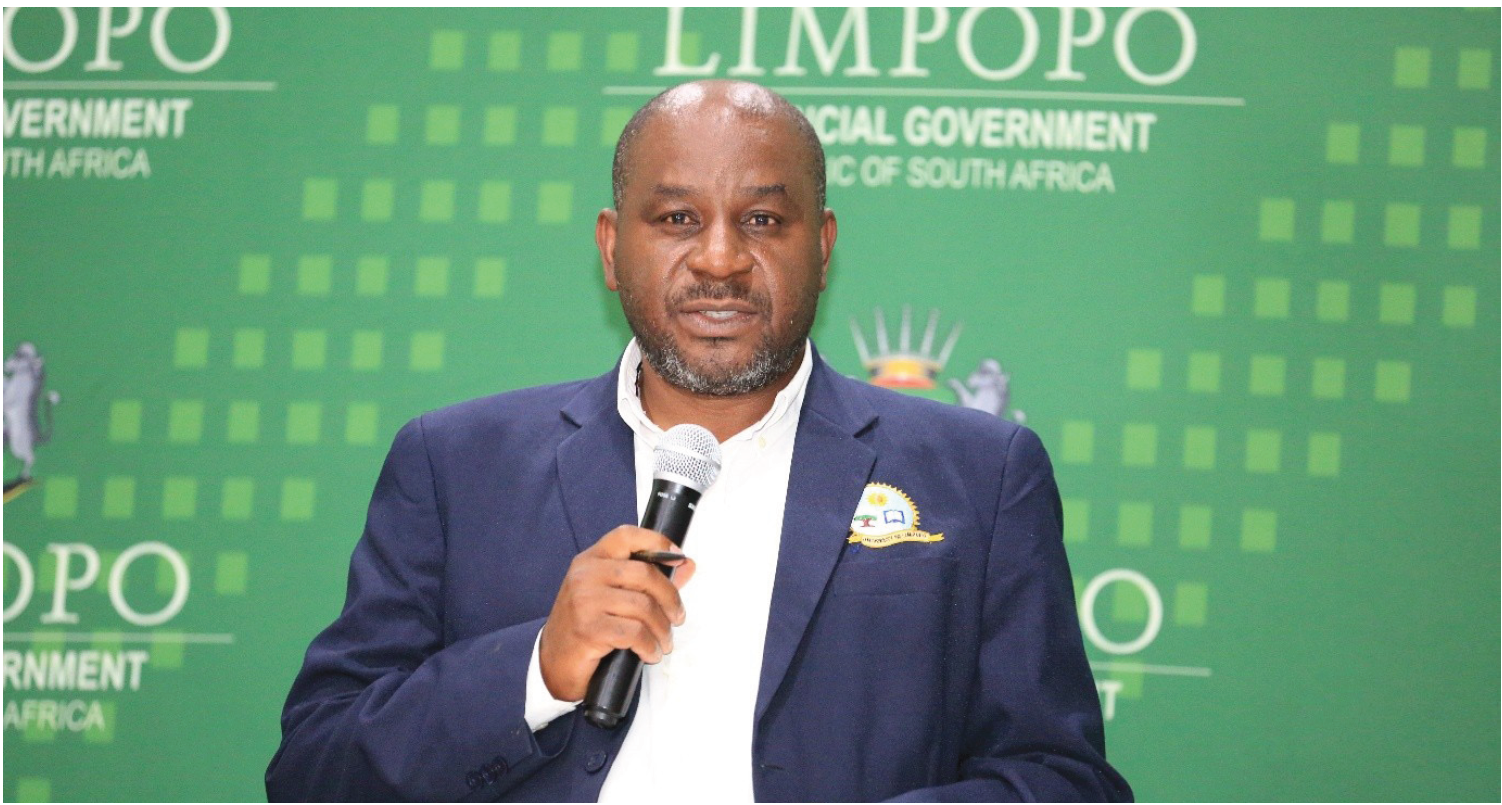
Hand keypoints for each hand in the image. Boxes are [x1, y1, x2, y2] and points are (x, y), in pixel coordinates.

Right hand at [538, 525, 695, 701]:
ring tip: (663, 641)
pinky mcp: (589, 628)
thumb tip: (687, 565)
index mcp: (591, 560)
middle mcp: (586, 575)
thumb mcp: (612, 596)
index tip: (679, 557)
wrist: (552, 662)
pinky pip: (634, 633)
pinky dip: (649, 646)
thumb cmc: (584, 626)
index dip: (658, 542)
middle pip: (645, 574)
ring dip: (662, 629)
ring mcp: (585, 601)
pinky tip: (649, 653)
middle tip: (677, 617)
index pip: (626, 536)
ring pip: (643, 607)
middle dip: (670, 598)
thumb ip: (648, 580)